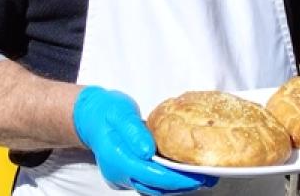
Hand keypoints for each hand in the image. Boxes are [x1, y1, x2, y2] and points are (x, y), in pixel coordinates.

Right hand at [73, 86, 216, 194]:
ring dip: (176, 185)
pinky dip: (167, 180)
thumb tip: (148, 151)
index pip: (152, 176)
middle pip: (155, 187)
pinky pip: (149, 183)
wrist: (91, 116)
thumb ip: (134, 132)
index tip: (199, 177)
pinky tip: (183, 172)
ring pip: (153, 188)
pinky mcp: (127, 176)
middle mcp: (118, 173)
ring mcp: (121, 177)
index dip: (177, 179)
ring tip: (201, 176)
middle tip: (208, 177)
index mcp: (117, 158)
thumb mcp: (121, 113)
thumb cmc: (107, 111)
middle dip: (182, 185)